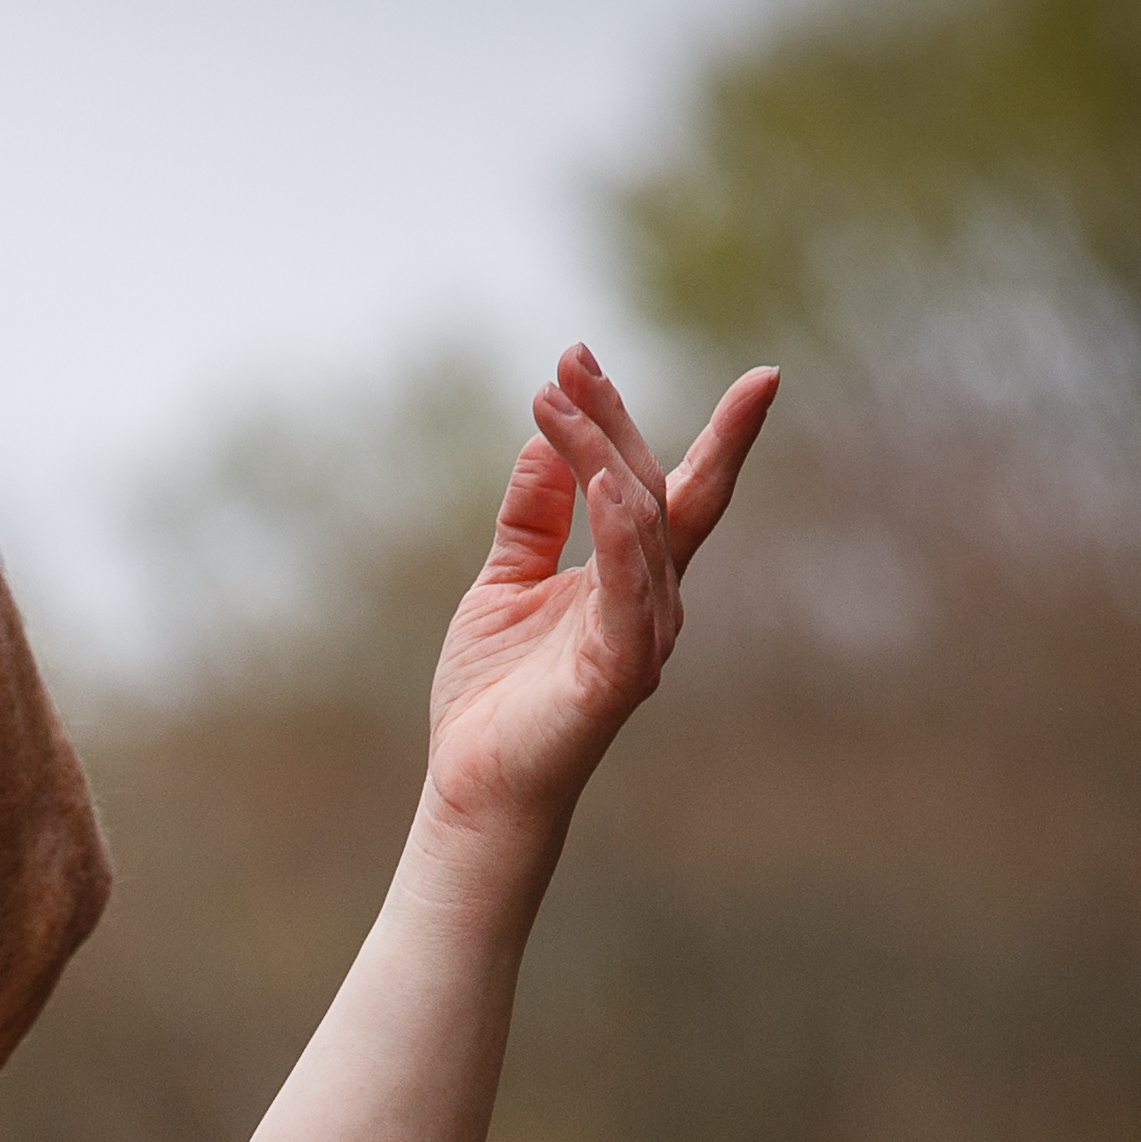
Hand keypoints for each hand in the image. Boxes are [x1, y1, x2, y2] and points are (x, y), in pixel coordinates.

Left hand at [418, 347, 780, 850]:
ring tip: (566, 399)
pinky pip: (629, 593)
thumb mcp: (504, 584)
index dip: (661, 422)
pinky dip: (622, 536)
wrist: (476, 785)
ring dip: (604, 455)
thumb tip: (544, 444)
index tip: (646, 361)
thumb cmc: (496, 696)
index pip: (664, 485)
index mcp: (630, 576)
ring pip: (641, 526)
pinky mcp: (618, 671)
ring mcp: (643, 634)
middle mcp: (652, 598)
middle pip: (652, 489)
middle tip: (572, 356)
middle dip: (616, 418)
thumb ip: (532, 519)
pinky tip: (604, 484)